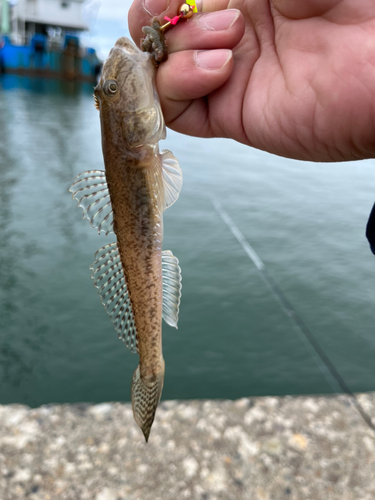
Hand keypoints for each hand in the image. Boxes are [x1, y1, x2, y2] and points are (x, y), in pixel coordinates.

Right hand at [129, 0, 374, 160]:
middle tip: (207, 14)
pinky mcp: (231, 116)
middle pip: (157, 37)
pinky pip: (176, 111)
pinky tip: (217, 70)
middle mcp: (225, 38)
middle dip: (165, 22)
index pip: (170, 2)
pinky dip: (178, 86)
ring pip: (160, 73)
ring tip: (231, 41)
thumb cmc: (343, 0)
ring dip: (180, 49)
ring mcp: (225, 79)